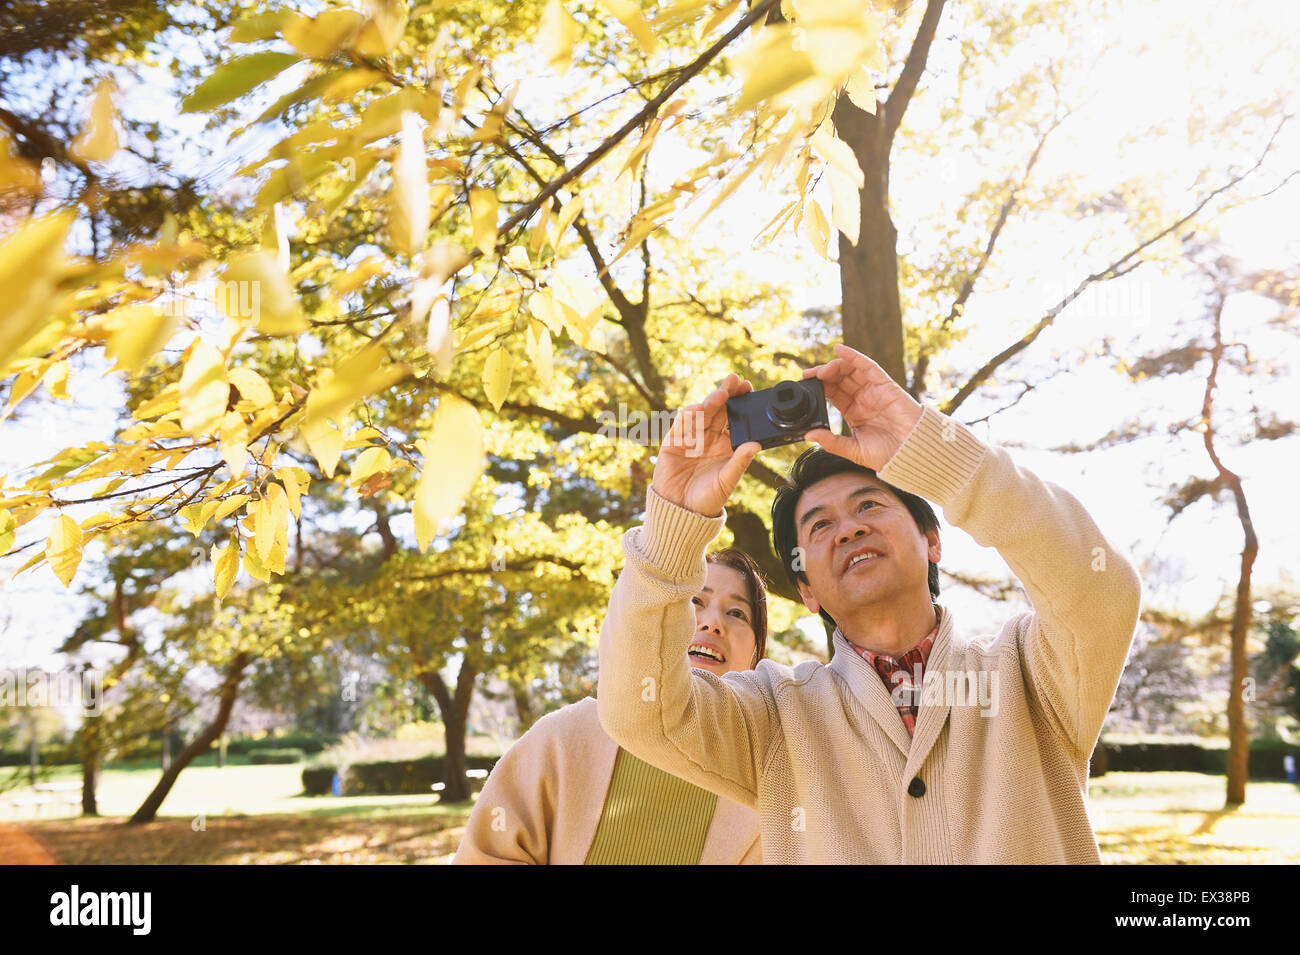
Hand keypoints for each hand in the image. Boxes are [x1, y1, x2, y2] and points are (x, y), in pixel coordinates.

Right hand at [650, 374, 760, 516]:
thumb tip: (756, 445)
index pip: (735, 419)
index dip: (741, 403)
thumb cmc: (707, 500)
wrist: (679, 512)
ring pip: (702, 413)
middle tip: (736, 380)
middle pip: (719, 410)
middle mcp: (709, 439)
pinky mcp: (673, 442)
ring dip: (711, 401)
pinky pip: (681, 424)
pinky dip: (689, 415)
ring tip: (721, 393)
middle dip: (727, 394)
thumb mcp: (727, 482)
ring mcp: (691, 438)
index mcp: (726, 446)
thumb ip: (739, 463)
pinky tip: (699, 408)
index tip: (748, 389)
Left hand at [800, 344, 923, 470]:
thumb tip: (809, 435)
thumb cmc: (887, 453)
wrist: (912, 452)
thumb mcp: (854, 450)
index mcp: (854, 411)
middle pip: (839, 379)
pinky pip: (868, 366)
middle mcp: (862, 398)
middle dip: (823, 375)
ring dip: (834, 366)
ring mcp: (873, 390)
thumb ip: (832, 442)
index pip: (833, 393)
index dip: (819, 386)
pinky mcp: (885, 385)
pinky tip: (839, 349)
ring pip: (850, 370)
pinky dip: (854, 356)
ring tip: (820, 371)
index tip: (804, 384)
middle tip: (808, 376)